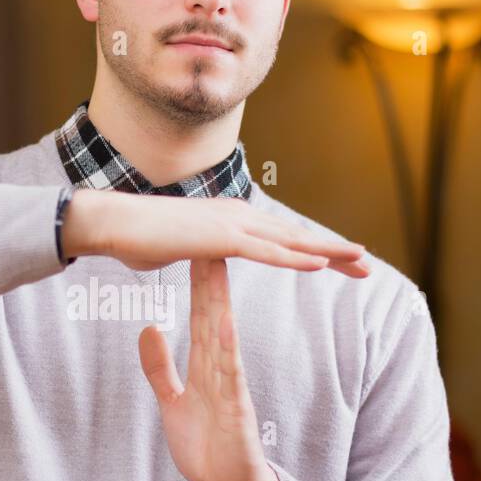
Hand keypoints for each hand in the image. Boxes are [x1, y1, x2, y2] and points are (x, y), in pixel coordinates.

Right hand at [63, 188, 369, 277]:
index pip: (282, 236)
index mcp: (230, 218)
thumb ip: (192, 251)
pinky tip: (321, 264)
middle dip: (335, 250)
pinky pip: (266, 251)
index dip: (314, 249)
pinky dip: (295, 258)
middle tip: (368, 263)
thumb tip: (189, 255)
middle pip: (297, 236)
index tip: (341, 261)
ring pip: (291, 240)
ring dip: (328, 251)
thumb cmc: (135, 237)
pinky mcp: (220, 238)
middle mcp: (238, 215)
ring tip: (361, 260)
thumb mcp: (175, 246)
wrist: (112, 222)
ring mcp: (230, 224)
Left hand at [138, 258, 280, 480]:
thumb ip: (161, 367)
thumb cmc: (207, 447)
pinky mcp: (237, 408)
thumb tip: (149, 329)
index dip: (197, 281)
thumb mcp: (173, 401)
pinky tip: (225, 323)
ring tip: (216, 265)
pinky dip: (228, 349)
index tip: (192, 246)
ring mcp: (231, 387)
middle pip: (214, 314)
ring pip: (224, 335)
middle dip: (209, 276)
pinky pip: (232, 374)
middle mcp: (221, 369)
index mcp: (206, 366)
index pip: (202, 315)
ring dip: (219, 301)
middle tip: (208, 234)